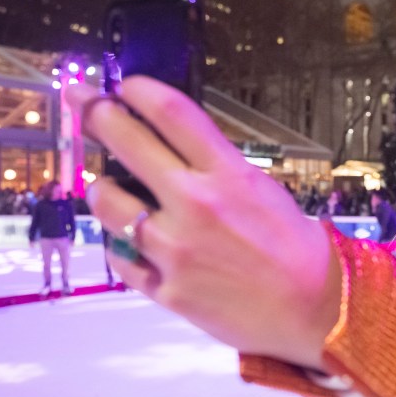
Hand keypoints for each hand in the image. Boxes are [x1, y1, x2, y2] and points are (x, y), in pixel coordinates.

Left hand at [64, 77, 341, 369]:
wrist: (314, 311)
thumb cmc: (295, 250)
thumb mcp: (263, 191)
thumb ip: (217, 168)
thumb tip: (171, 145)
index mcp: (228, 176)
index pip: (171, 113)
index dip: (140, 89)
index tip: (125, 84)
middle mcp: (195, 206)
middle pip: (127, 141)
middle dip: (95, 112)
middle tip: (81, 101)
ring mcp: (175, 250)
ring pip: (106, 202)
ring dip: (101, 187)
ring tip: (108, 188)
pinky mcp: (166, 289)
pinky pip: (120, 256)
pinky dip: (119, 243)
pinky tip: (128, 239)